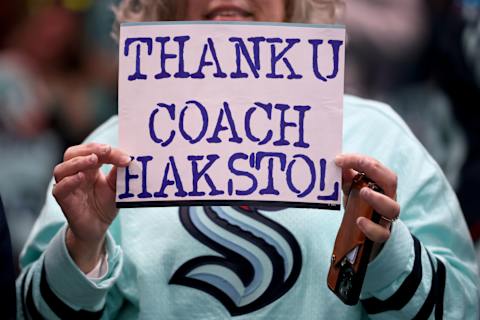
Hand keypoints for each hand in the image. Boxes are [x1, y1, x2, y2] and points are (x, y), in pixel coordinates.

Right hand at [52, 143, 130, 272]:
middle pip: (73, 153)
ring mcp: (67, 186)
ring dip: (78, 162)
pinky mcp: (63, 200)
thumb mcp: (115, 187)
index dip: (109, 152)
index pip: (93, 151)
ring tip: (94, 160)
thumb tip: (128, 159)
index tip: (126, 157)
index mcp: (88, 167)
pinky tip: (81, 177)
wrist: (98, 228)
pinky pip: (59, 188)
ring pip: (62, 168)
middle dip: (90, 149)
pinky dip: (69, 181)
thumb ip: (118, 174)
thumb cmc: (104, 205)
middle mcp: (75, 173)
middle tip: (106, 150)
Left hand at [335, 154, 399, 257]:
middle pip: (391, 182)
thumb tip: (340, 165)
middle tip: (357, 171)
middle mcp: (388, 197)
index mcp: (381, 183)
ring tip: (363, 192)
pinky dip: (371, 227)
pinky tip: (359, 221)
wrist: (367, 232)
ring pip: (392, 208)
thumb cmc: (360, 204)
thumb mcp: (352, 189)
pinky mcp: (382, 233)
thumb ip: (347, 178)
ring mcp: (387, 216)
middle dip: (375, 172)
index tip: (338, 160)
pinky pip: (381, 232)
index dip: (359, 160)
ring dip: (377, 198)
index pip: (375, 167)